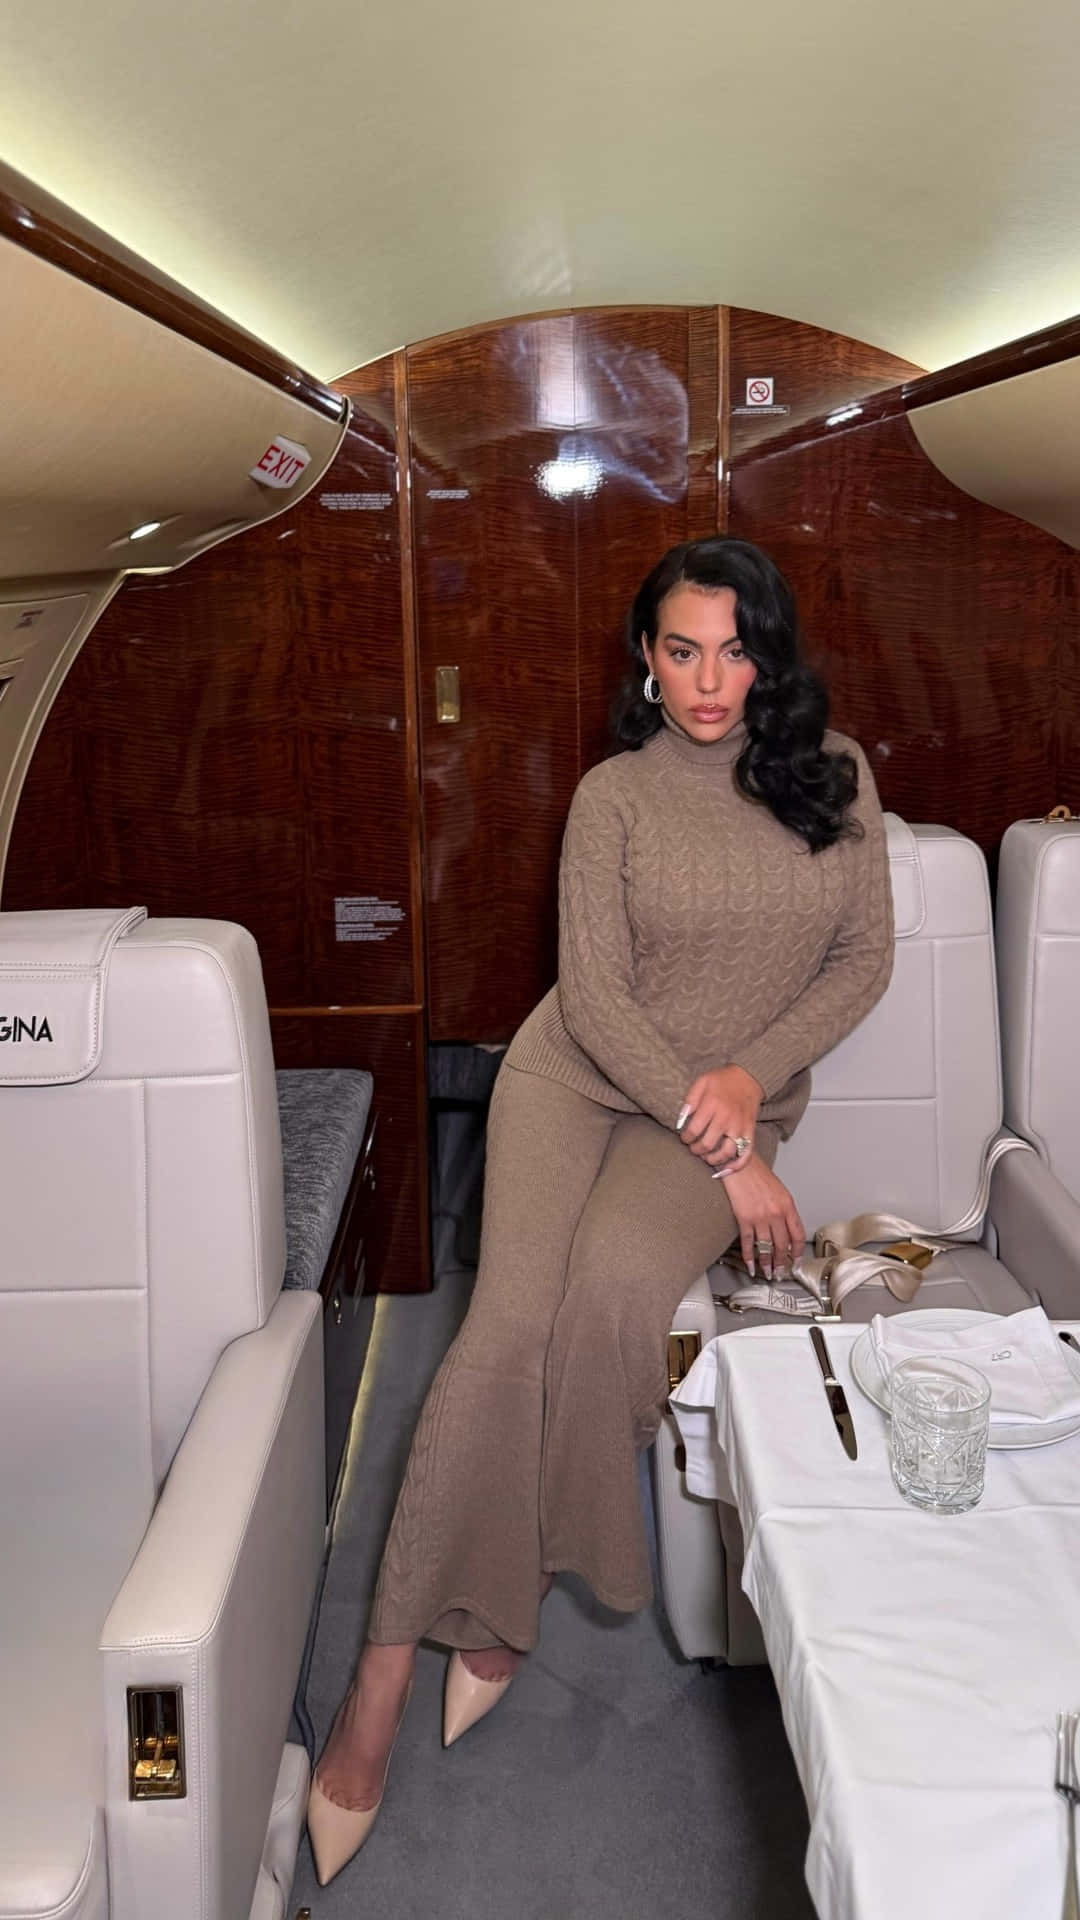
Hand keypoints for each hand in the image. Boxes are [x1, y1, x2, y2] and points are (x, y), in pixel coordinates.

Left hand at [676, 1066, 762, 1171]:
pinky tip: (728, 1168)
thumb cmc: (722, 1080)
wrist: (748, 1078)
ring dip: (714, 1159)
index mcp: (712, 1105)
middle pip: (708, 1144)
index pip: (694, 1130)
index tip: (684, 1138)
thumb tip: (680, 1120)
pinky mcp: (750, 1131)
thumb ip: (690, 1100)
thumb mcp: (702, 1082)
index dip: (686, 1138)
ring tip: (707, 1158)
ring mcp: (740, 1126)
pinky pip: (746, 1153)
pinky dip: (737, 1164)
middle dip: (696, 1150)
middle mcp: (727, 1118)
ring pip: (727, 1152)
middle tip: (693, 1149)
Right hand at [721, 1154, 806, 1278]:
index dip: (797, 1252)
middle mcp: (776, 1213)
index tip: (795, 1261)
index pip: (797, 1235)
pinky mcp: (744, 1218)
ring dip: (767, 1264)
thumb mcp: (779, 1190)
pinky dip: (749, 1257)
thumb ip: (784, 1209)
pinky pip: (748, 1243)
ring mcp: (760, 1217)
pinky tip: (751, 1265)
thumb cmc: (757, 1173)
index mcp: (787, 1205)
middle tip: (780, 1272)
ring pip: (766, 1247)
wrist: (739, 1162)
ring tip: (767, 1273)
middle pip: (782, 1245)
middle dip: (782, 1262)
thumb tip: (784, 1228)